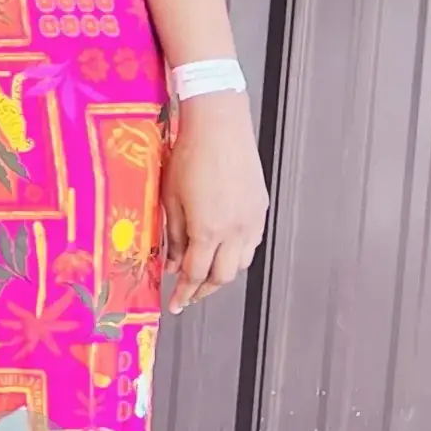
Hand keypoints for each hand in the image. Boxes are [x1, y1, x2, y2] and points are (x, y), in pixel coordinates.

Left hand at [161, 93, 269, 313]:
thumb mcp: (170, 198)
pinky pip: (251, 243)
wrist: (220, 126)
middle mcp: (235, 230)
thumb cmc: (189, 156)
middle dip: (204, 289)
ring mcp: (251, 220)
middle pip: (222, 276)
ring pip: (240, 262)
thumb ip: (172, 236)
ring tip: (205, 273)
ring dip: (222, 273)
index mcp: (208, 230)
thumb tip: (170, 264)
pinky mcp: (260, 208)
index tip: (175, 304)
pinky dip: (237, 253)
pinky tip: (224, 249)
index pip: (196, 274)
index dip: (184, 292)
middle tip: (188, 294)